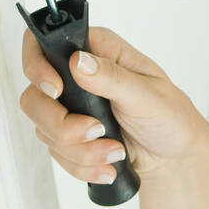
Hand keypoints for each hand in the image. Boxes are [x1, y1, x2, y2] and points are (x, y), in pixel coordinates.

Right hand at [19, 24, 208, 184]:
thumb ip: (112, 77)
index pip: (43, 44)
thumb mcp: (148, 95)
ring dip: (79, 150)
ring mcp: (69, 108)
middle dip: (62, 125)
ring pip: (44, 129)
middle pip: (35, 96)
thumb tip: (80, 62)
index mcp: (96, 51)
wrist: (173, 158)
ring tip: (115, 151)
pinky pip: (56, 152)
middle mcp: (76, 76)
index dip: (36, 66)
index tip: (55, 91)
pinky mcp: (68, 135)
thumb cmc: (170, 117)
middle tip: (96, 131)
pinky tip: (108, 163)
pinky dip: (82, 164)